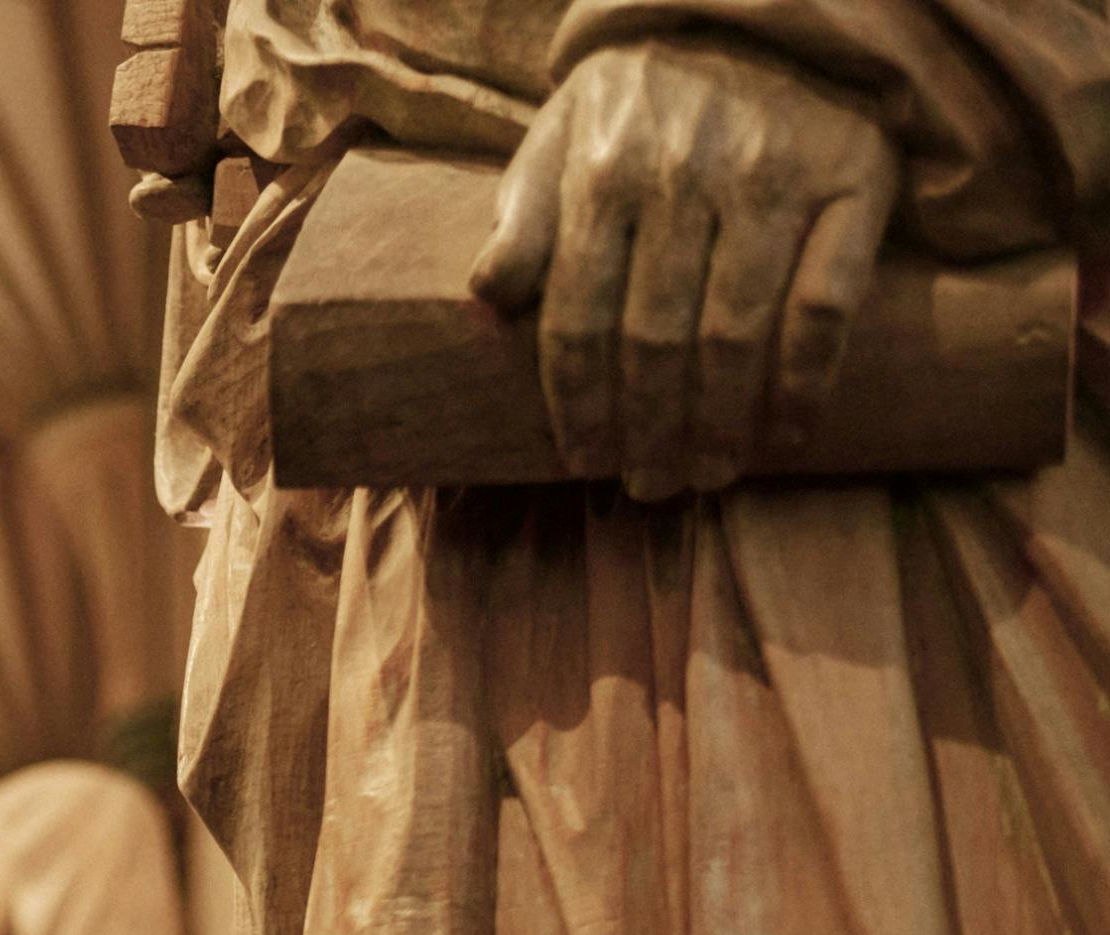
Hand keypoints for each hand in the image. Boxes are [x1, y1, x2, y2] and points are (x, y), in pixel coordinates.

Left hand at [470, 37, 895, 495]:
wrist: (763, 13)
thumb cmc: (643, 99)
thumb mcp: (560, 135)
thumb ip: (521, 215)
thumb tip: (485, 298)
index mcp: (603, 173)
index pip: (577, 317)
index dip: (576, 403)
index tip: (583, 461)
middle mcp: (687, 176)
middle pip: (655, 338)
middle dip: (646, 428)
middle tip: (649, 486)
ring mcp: (774, 179)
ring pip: (736, 333)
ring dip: (719, 423)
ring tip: (707, 475)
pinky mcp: (852, 179)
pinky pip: (827, 303)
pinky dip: (805, 380)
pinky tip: (786, 434)